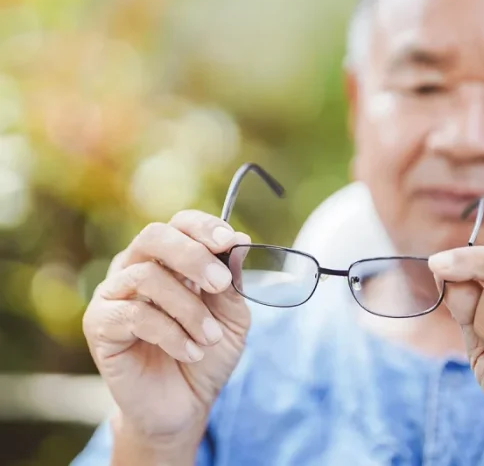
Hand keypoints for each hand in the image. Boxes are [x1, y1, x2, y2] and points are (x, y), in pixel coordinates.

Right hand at [82, 210, 250, 453]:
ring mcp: (114, 294)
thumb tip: (240, 243)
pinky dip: (170, 333)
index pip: (180, 224)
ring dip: (189, 308)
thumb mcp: (232, 317)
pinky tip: (191, 351)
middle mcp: (136, 267)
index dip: (204, 227)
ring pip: (147, 276)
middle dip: (193, 256)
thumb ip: (232, 281)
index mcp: (169, 259)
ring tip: (209, 337)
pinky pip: (134, 315)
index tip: (230, 241)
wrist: (184, 405)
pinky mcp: (99, 324)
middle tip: (220, 284)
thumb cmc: (207, 352)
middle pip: (154, 236)